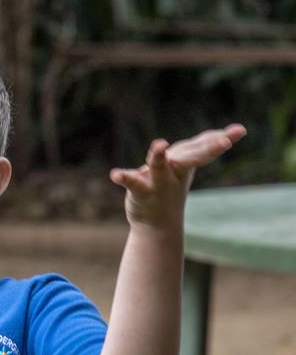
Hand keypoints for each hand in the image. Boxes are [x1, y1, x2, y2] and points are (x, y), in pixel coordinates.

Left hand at [110, 123, 246, 229]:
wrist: (157, 224)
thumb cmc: (171, 185)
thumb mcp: (188, 165)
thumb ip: (201, 147)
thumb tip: (233, 131)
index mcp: (186, 162)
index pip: (205, 149)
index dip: (220, 140)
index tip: (239, 131)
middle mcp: (174, 171)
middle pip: (191, 157)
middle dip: (207, 148)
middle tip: (224, 142)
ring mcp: (158, 182)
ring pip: (159, 167)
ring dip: (159, 156)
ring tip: (159, 144)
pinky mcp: (140, 191)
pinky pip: (133, 183)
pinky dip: (124, 178)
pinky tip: (115, 174)